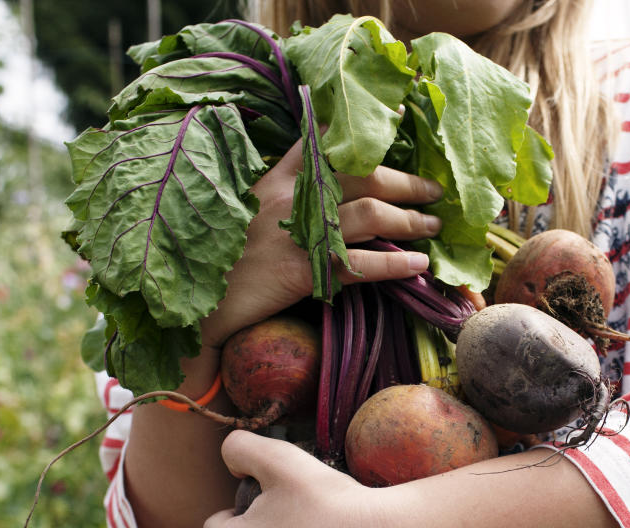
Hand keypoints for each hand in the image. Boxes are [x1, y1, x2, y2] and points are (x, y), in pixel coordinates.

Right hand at [200, 137, 444, 346]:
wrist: (196, 302)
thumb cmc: (225, 259)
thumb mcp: (247, 212)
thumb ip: (282, 195)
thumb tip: (328, 193)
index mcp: (276, 179)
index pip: (324, 142)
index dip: (364, 134)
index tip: (397, 122)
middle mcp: (290, 198)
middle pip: (362, 176)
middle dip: (405, 182)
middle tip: (433, 191)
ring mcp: (296, 233)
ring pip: (370, 215)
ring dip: (410, 220)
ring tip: (433, 227)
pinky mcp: (301, 271)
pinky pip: (360, 264)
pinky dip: (394, 265)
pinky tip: (417, 266)